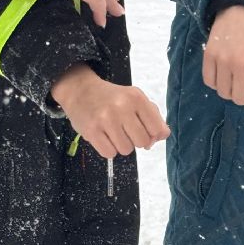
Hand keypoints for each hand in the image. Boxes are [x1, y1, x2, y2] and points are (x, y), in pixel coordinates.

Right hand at [50, 64, 168, 158]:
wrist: (80, 90)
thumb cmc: (112, 98)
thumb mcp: (135, 98)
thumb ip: (153, 116)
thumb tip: (162, 136)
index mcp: (136, 97)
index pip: (157, 129)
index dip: (152, 135)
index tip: (144, 130)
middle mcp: (122, 107)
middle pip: (142, 142)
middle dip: (136, 140)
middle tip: (125, 130)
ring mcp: (106, 119)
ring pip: (126, 150)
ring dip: (121, 145)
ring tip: (113, 132)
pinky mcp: (92, 131)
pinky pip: (109, 153)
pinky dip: (108, 149)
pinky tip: (104, 136)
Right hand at [203, 6, 243, 112]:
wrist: (239, 12)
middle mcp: (241, 64)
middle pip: (239, 98)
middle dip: (243, 97)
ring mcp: (223, 60)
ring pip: (223, 92)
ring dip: (229, 91)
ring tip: (233, 79)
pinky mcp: (209, 55)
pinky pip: (209, 82)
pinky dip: (216, 83)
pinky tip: (222, 74)